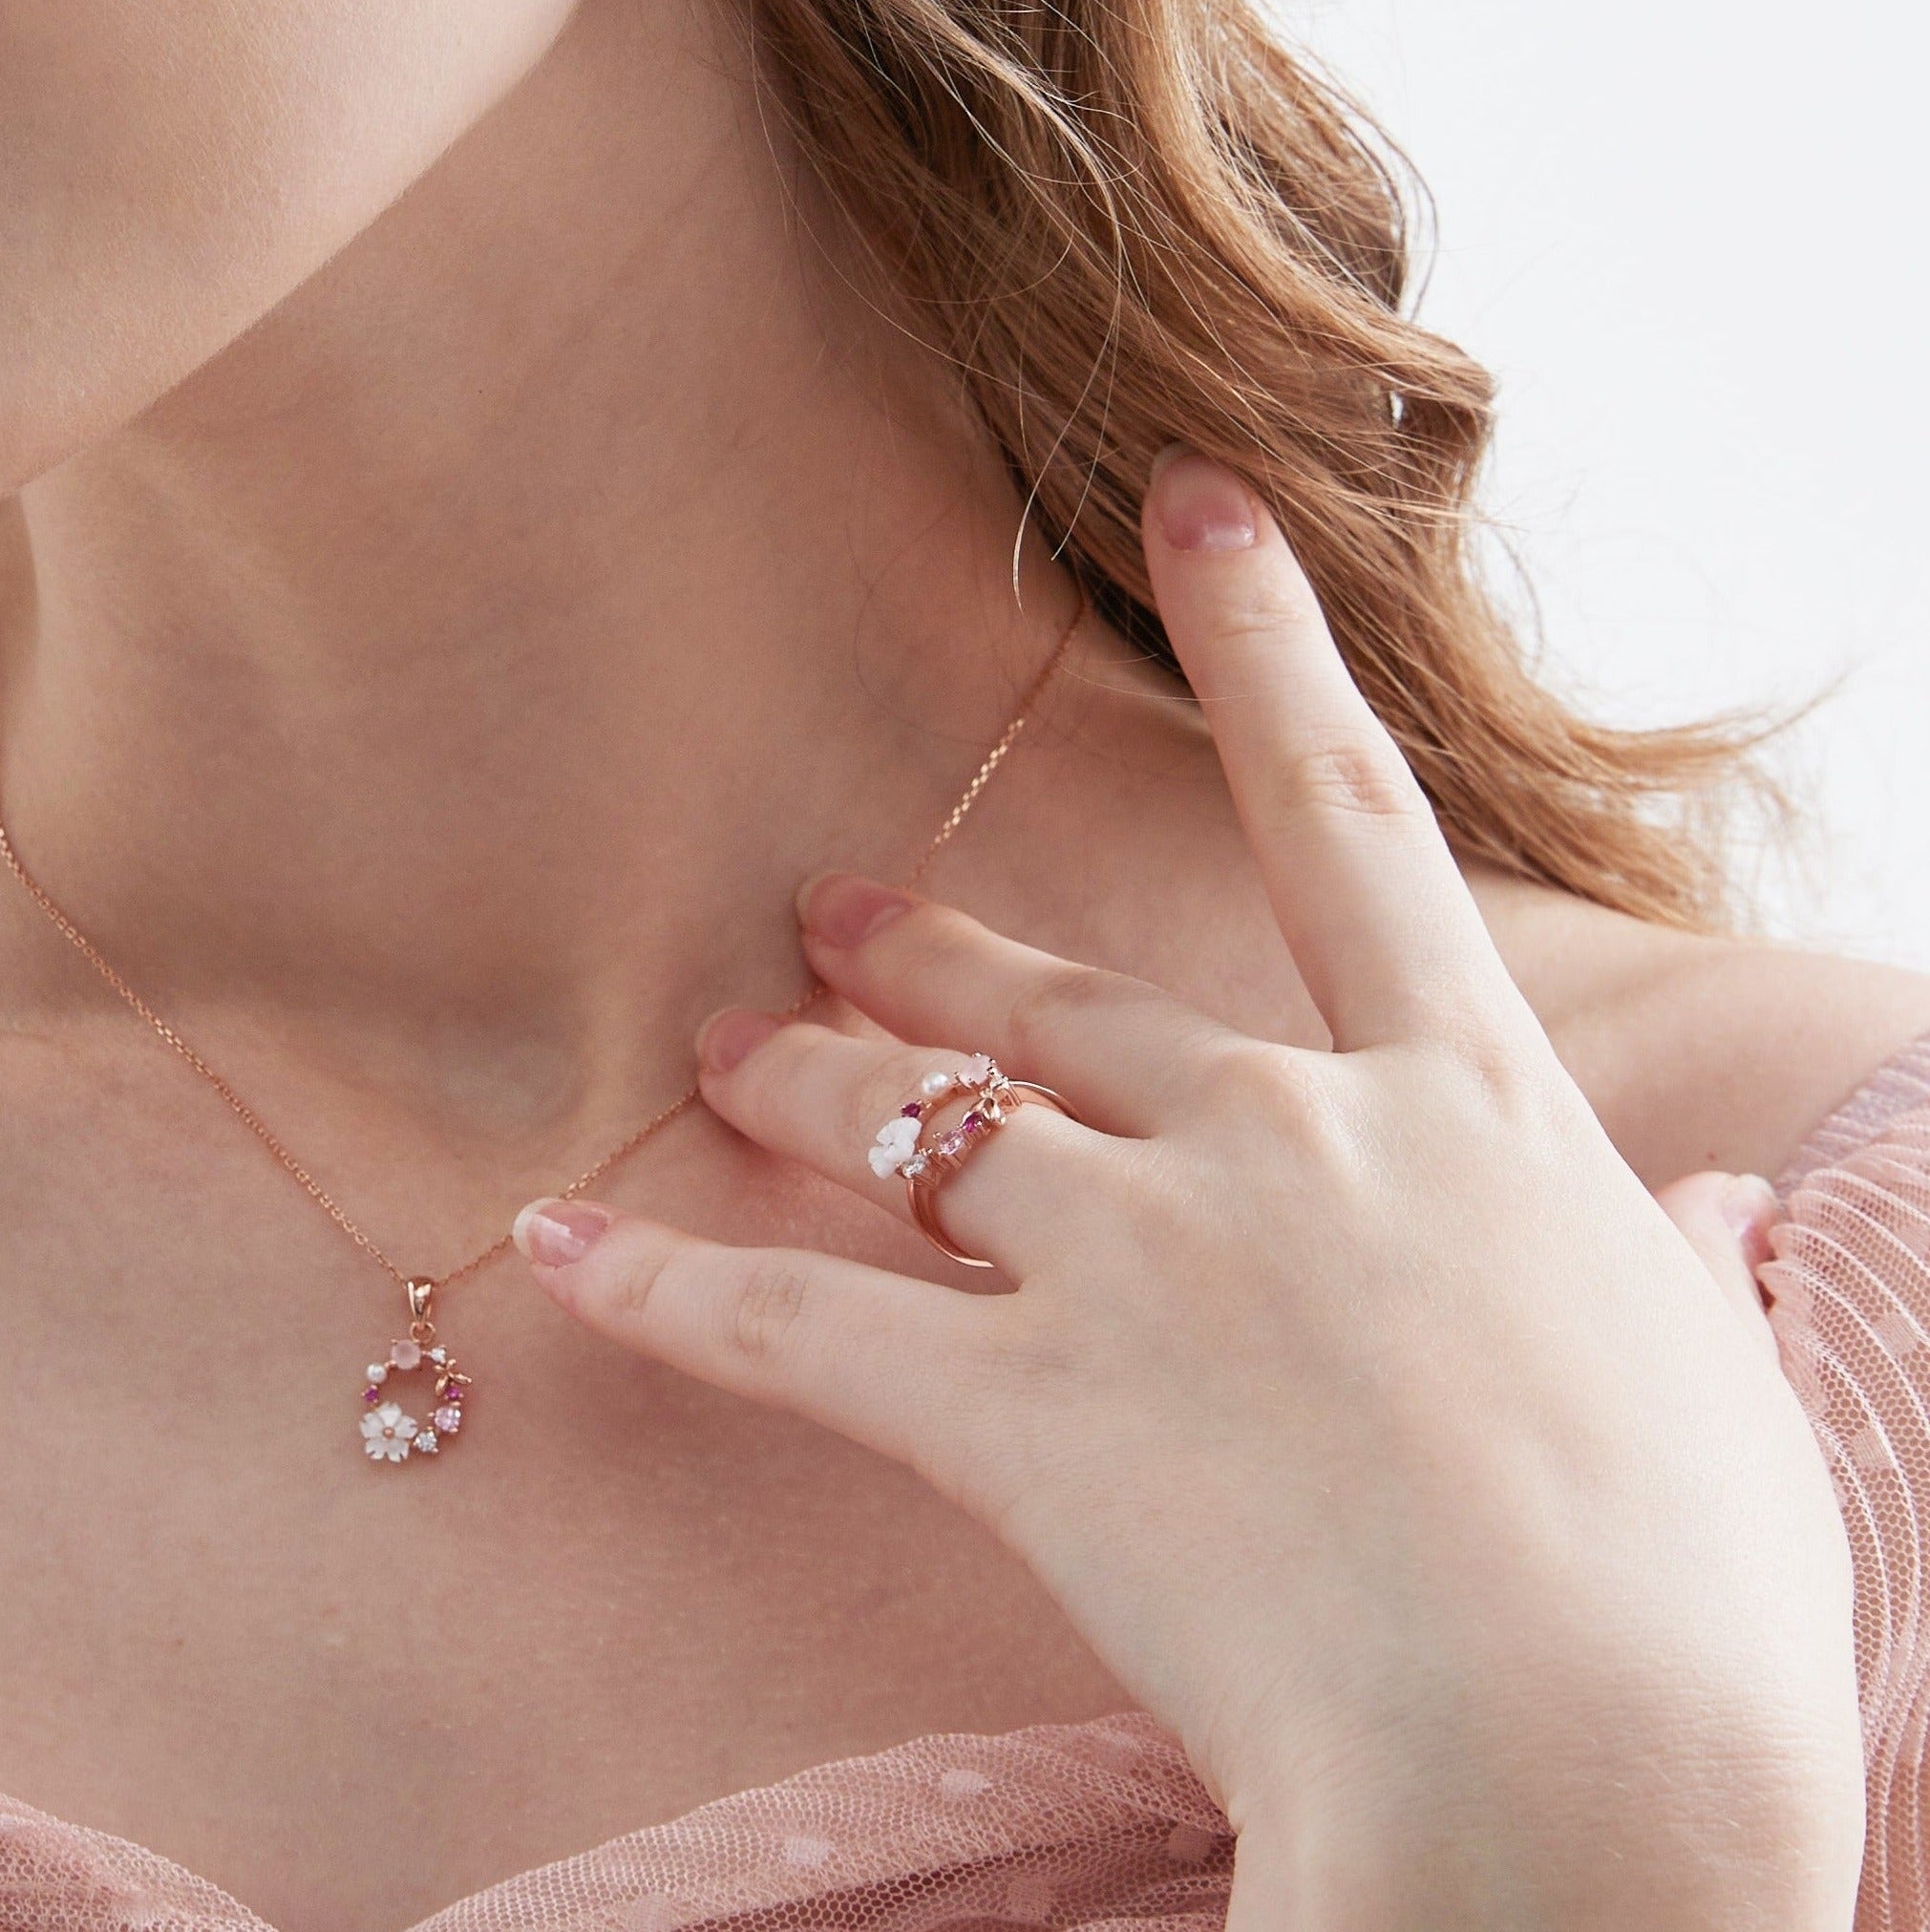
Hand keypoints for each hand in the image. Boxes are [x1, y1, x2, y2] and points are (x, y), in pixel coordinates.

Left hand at [513, 454, 1863, 1930]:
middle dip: (941, 958)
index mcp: (1464, 1118)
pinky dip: (669, 1286)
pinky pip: (801, 1328)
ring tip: (725, 1050)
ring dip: (816, 1082)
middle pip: (1070, 1009)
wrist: (1584, 1771)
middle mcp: (1281, 1143)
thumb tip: (1683, 1209)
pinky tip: (563, 1247)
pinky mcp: (1023, 1408)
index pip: (1348, 827)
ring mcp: (1138, 1263)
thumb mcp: (1712, 1401)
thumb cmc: (1690, 1614)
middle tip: (835, 914)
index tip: (1193, 503)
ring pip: (928, 1131)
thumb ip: (1662, 1271)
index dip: (1267, 648)